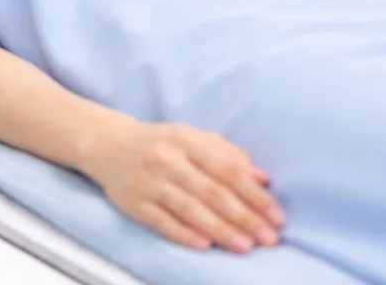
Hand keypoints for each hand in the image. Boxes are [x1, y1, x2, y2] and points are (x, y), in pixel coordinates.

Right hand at [79, 120, 283, 252]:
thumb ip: (228, 155)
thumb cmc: (162, 143)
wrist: (108, 145)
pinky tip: (206, 246)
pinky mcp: (134, 202)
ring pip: (190, 209)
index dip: (255, 194)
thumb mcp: (193, 138)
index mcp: (187, 139)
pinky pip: (162, 221)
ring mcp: (149, 181)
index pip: (228, 169)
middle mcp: (168, 158)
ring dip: (221, 229)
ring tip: (245, 247)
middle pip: (212, 191)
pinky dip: (184, 234)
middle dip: (244, 217)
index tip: (277, 215)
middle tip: (269, 238)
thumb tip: (262, 178)